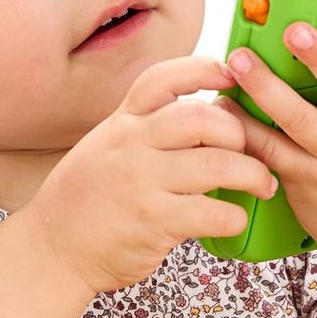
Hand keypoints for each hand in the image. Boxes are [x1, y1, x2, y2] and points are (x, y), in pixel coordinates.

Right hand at [20, 54, 277, 296]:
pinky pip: (211, 212)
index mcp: (122, 123)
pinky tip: (235, 218)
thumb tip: (201, 116)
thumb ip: (144, 130)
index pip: (162, 79)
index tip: (230, 74)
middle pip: (199, 118)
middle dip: (236, 130)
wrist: (53, 248)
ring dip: (251, 173)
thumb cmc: (86, 198)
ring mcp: (141, 183)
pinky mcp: (153, 222)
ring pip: (215, 164)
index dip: (201, 69)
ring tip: (263, 184)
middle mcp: (131, 146)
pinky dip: (234, 215)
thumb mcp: (105, 147)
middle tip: (251, 148)